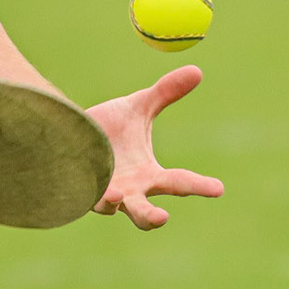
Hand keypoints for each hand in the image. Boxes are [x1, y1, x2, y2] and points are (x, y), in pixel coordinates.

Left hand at [85, 66, 223, 230]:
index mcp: (149, 175)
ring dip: (114, 202)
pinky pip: (84, 195)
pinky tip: (91, 184)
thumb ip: (166, 92)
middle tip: (163, 217)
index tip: (218, 188)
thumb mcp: (140, 106)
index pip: (179, 183)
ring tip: (119, 193)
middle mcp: (129, 191)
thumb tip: (196, 70)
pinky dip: (89, 191)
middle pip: (145, 214)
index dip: (199, 186)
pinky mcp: (79, 189)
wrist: (70, 128)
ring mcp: (103, 194)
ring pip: (111, 208)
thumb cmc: (110, 126)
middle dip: (153, 216)